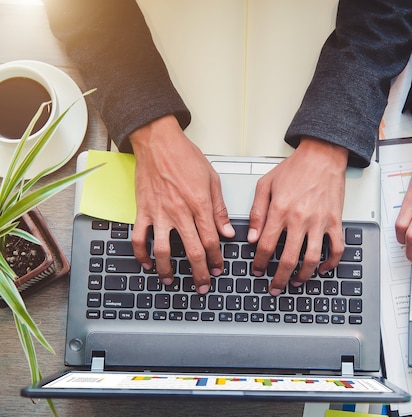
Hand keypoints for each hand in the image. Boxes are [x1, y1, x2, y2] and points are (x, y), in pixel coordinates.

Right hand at [129, 115, 234, 293]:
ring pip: (164, 250)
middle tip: (203, 285)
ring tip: (172, 280)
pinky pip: (139, 237)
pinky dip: (141, 253)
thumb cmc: (186, 157)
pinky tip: (147, 263)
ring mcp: (160, 213)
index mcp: (200, 205)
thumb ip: (219, 209)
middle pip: (192, 250)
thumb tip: (228, 232)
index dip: (216, 259)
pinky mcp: (143, 210)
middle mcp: (180, 212)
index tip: (219, 269)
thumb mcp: (212, 180)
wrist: (158, 142)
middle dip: (199, 272)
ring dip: (168, 269)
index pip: (211, 240)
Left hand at [248, 137, 348, 295]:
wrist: (322, 155)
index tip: (257, 270)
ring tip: (296, 282)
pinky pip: (336, 248)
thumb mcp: (266, 185)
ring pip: (312, 259)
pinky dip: (330, 263)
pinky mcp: (335, 221)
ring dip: (303, 276)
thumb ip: (256, 212)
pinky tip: (322, 268)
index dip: (259, 263)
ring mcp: (320, 222)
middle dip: (278, 278)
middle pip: (287, 259)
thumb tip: (251, 237)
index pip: (265, 246)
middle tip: (274, 287)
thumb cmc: (294, 168)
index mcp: (280, 210)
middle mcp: (300, 219)